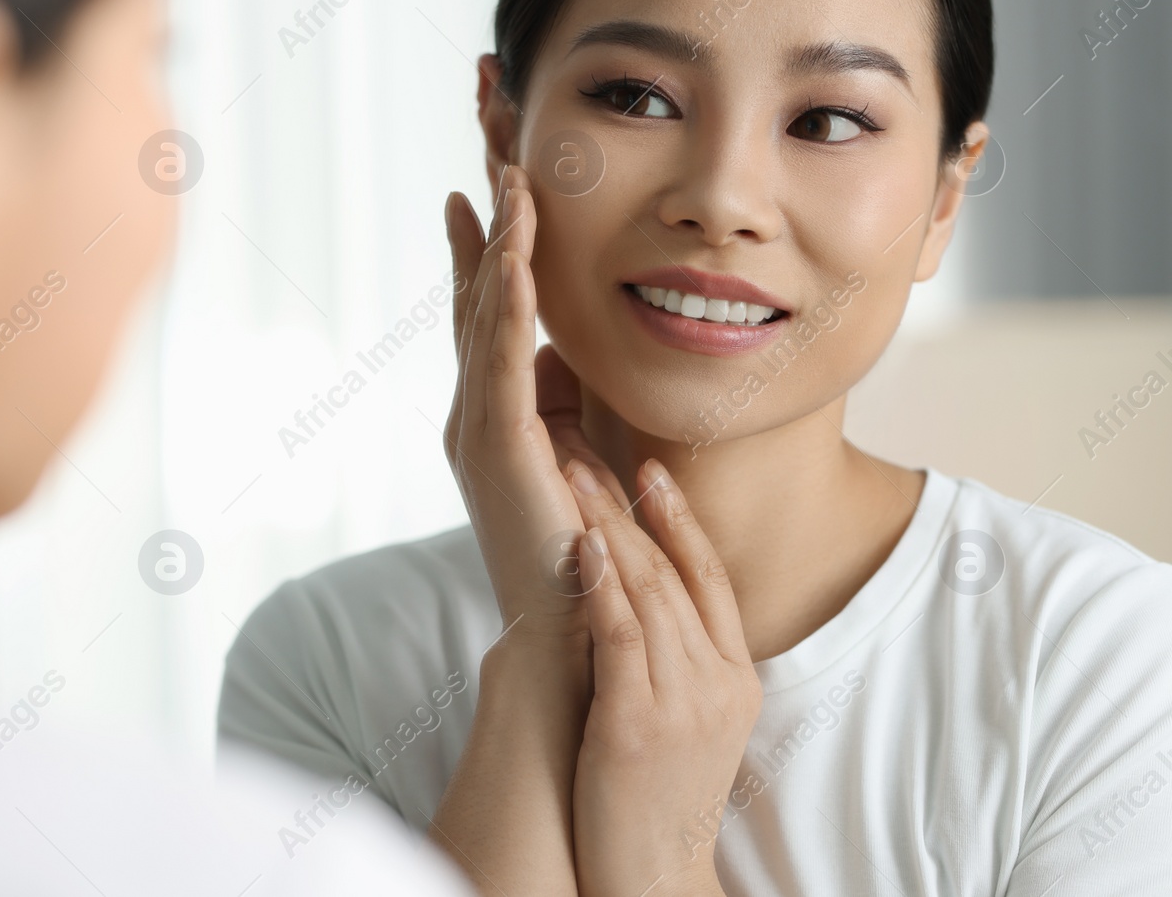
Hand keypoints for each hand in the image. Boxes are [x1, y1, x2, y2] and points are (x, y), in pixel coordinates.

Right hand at [444, 167, 626, 650]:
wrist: (561, 631)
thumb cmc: (574, 556)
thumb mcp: (571, 461)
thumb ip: (561, 408)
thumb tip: (564, 357)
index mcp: (491, 420)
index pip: (483, 322)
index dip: (482, 257)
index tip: (481, 198)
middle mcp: (472, 416)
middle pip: (478, 305)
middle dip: (490, 233)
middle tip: (497, 168)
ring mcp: (480, 429)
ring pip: (487, 319)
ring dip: (501, 248)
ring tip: (511, 187)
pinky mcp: (501, 446)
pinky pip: (504, 359)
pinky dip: (508, 306)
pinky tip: (516, 259)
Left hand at [564, 457, 760, 896]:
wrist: (652, 878)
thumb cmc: (651, 799)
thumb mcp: (681, 721)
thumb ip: (670, 661)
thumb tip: (633, 601)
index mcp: (734, 679)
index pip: (709, 579)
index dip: (680, 520)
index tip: (651, 469)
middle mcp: (717, 683)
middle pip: (675, 574)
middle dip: (630, 509)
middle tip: (593, 455)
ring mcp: (683, 703)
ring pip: (648, 593)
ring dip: (607, 528)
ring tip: (574, 478)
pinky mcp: (638, 724)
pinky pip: (622, 636)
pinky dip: (602, 586)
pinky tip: (582, 545)